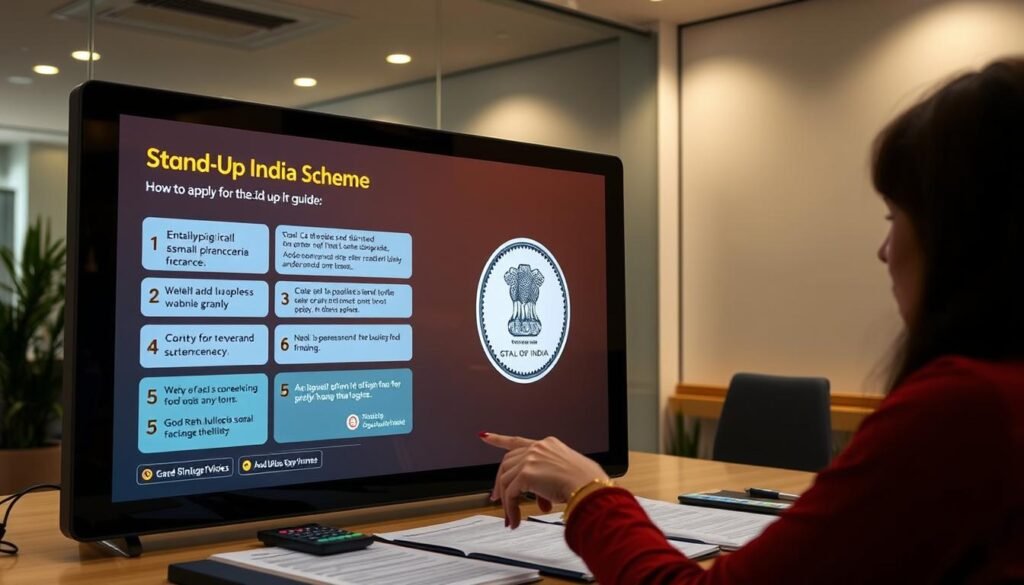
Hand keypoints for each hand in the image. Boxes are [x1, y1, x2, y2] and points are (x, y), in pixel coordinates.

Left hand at [480, 433, 608, 528]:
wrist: (591, 488)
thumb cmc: (587, 483)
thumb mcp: (565, 475)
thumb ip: (548, 481)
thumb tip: (540, 499)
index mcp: (548, 444)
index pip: (517, 441)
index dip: (499, 440)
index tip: (485, 436)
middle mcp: (538, 447)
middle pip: (507, 463)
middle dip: (500, 483)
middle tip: (498, 498)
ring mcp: (531, 459)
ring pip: (506, 480)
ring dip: (507, 501)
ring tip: (512, 517)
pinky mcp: (526, 473)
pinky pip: (510, 494)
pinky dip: (510, 509)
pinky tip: (515, 520)